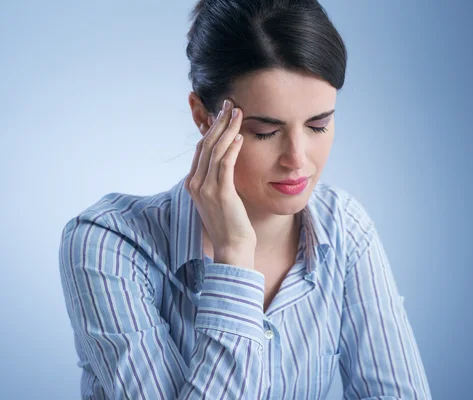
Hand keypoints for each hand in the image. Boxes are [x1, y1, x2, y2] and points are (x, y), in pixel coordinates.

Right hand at [184, 99, 255, 268]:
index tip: (223, 114)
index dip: (212, 129)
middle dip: (218, 122)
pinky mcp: (220, 193)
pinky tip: (240, 136)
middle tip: (229, 104)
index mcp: (193, 184)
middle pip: (206, 145)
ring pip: (215, 150)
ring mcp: (206, 188)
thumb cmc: (231, 225)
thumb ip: (219, 181)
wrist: (232, 248)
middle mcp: (195, 184)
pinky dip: (232, 148)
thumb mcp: (221, 199)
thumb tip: (228, 163)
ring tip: (237, 112)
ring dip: (227, 129)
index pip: (202, 149)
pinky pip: (225, 164)